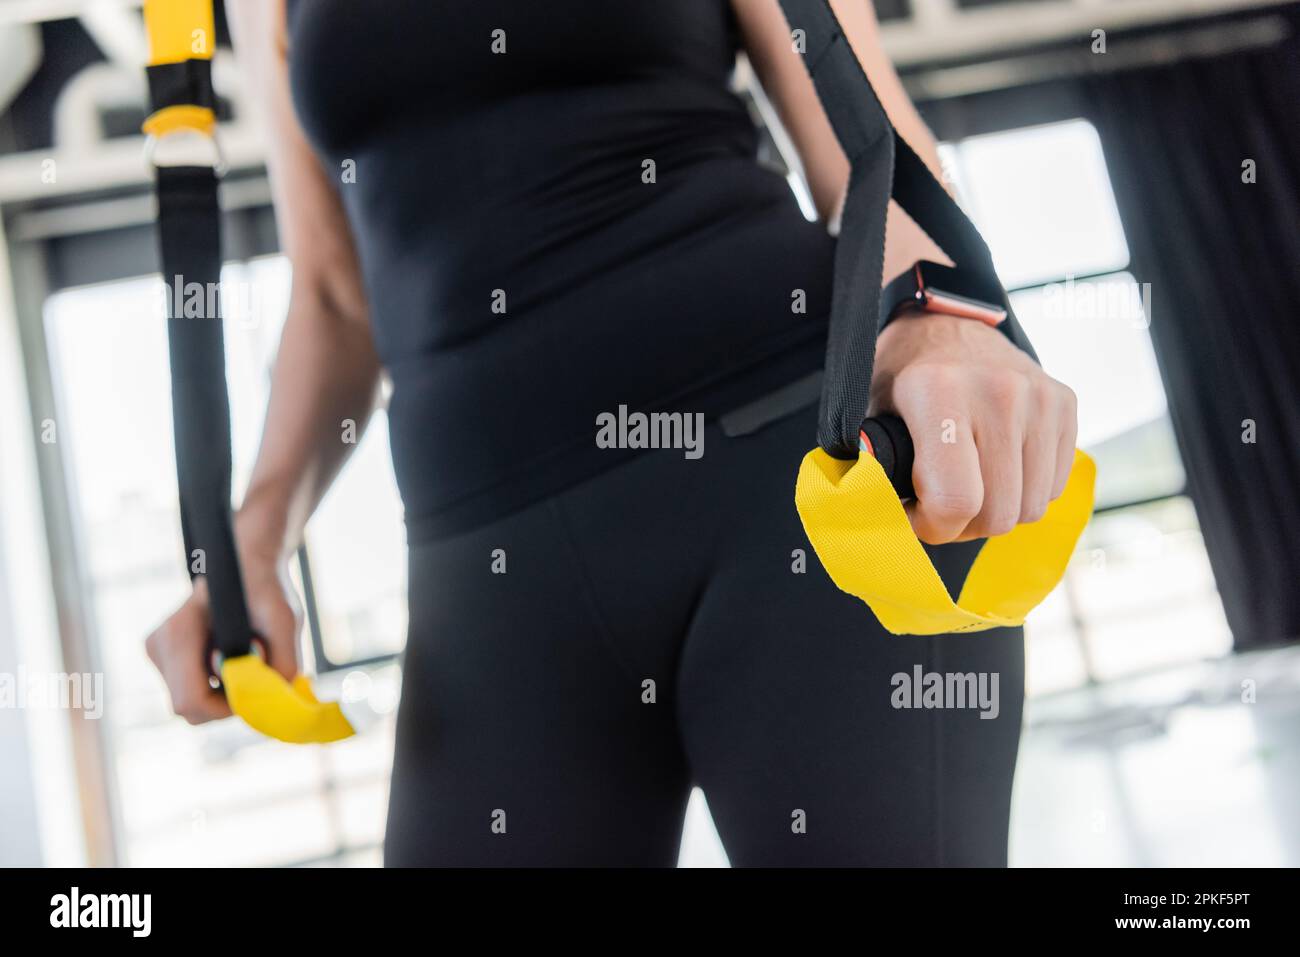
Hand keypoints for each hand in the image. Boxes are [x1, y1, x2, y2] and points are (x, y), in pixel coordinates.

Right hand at [145, 544, 302, 724]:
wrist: (245, 569)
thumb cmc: (265, 589)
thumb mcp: (285, 618)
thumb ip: (285, 660)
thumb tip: (275, 697)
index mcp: (180, 632)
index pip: (191, 700)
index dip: (227, 706)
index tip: (255, 683)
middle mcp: (159, 645)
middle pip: (188, 710)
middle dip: (226, 704)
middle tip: (255, 672)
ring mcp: (157, 654)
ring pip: (189, 706)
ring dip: (222, 696)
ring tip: (243, 659)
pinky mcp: (163, 661)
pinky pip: (190, 695)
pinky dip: (215, 690)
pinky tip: (230, 660)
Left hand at [870, 312, 1077, 544]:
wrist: (945, 327)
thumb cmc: (903, 379)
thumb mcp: (872, 416)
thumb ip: (875, 467)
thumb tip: (880, 516)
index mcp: (939, 392)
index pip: (955, 499)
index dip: (932, 527)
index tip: (914, 514)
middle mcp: (998, 391)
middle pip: (998, 513)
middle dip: (962, 525)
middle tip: (937, 504)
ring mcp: (1039, 396)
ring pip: (1031, 508)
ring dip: (994, 512)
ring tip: (966, 487)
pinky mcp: (1065, 403)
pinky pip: (1053, 486)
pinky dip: (1023, 492)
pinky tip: (994, 469)